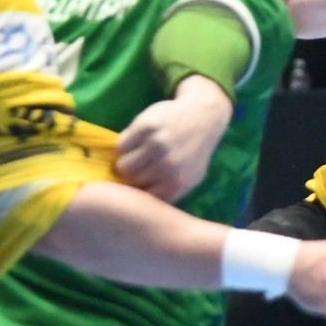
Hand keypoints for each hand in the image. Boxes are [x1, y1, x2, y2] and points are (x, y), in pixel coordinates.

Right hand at [115, 76, 233, 202]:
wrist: (203, 114)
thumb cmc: (194, 149)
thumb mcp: (191, 177)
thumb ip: (169, 193)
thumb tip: (143, 211)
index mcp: (178, 183)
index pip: (144, 201)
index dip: (137, 196)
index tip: (135, 190)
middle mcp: (167, 165)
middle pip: (131, 183)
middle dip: (131, 177)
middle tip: (137, 168)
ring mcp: (156, 144)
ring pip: (123, 165)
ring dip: (126, 161)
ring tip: (135, 155)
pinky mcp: (146, 126)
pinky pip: (121, 144)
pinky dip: (125, 144)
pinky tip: (136, 141)